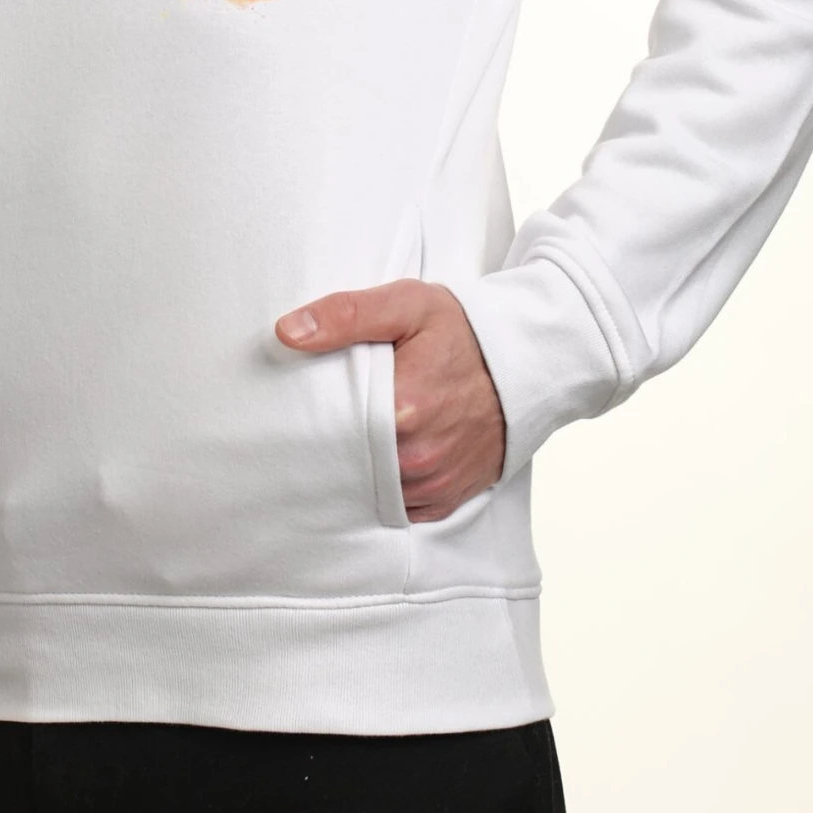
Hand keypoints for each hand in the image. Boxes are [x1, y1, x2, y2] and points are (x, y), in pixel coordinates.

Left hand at [275, 279, 505, 519]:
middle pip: (346, 463)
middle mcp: (418, 459)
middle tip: (322, 421)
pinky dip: (385, 487)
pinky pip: (398, 507)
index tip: (300, 406)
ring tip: (351, 439)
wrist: (525, 362)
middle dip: (331, 446)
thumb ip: (346, 315)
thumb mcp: (406, 305)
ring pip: (370, 489)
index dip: (310, 419)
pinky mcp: (445, 500)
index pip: (328, 430)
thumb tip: (287, 332)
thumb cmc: (462, 331)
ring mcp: (433, 484)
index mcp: (402, 410)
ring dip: (358, 470)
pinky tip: (379, 461)